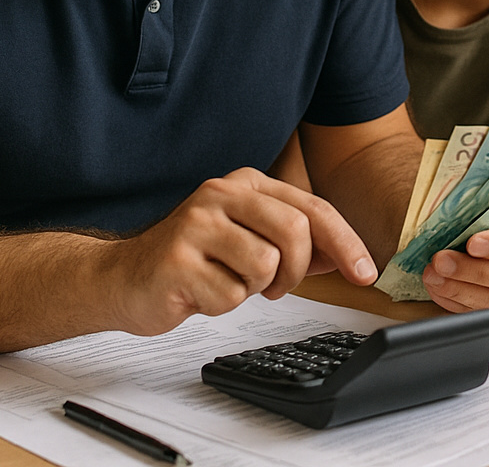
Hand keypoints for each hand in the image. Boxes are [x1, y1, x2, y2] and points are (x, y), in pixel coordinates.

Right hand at [104, 167, 375, 335]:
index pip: (313, 209)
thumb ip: (295, 243)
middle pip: (295, 233)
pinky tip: (201, 292)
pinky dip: (224, 305)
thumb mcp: (249, 241)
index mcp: (246, 184)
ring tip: (228, 283)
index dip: (346, 243)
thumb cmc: (192, 259)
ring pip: (265, 266)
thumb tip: (343, 254)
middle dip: (296, 271)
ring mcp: (195, 224)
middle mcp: (221, 194)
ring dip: (255, 289)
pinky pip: (231, 295)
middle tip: (277, 286)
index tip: (365, 273)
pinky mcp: (176, 261)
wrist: (122, 278)